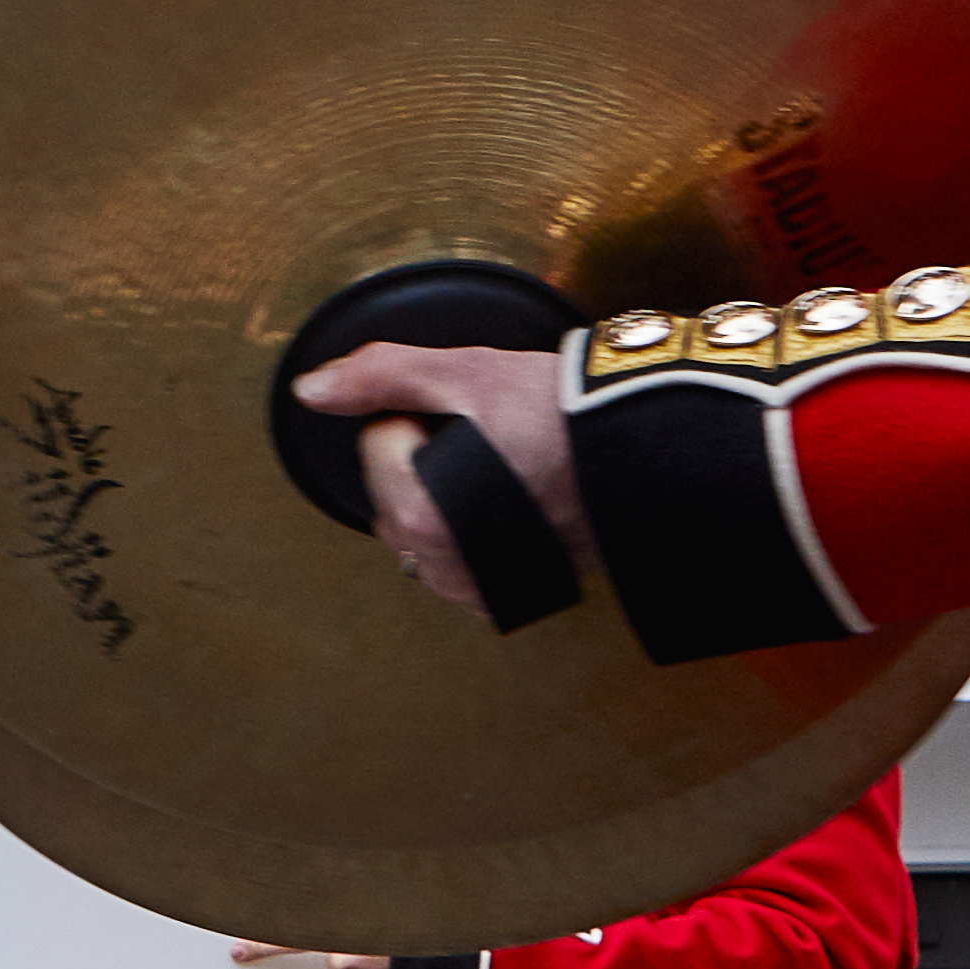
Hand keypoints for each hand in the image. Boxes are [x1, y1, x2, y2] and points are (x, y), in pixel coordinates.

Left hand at [284, 342, 592, 612]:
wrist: (657, 452)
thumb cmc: (572, 415)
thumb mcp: (470, 374)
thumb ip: (382, 376)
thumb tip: (312, 389)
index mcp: (423, 519)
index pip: (379, 442)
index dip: (421, 411)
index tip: (473, 410)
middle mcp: (446, 567)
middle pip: (393, 491)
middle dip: (424, 457)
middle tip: (490, 435)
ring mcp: (479, 586)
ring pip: (421, 528)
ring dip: (442, 495)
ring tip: (504, 466)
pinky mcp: (510, 594)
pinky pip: (458, 559)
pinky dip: (467, 530)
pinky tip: (508, 501)